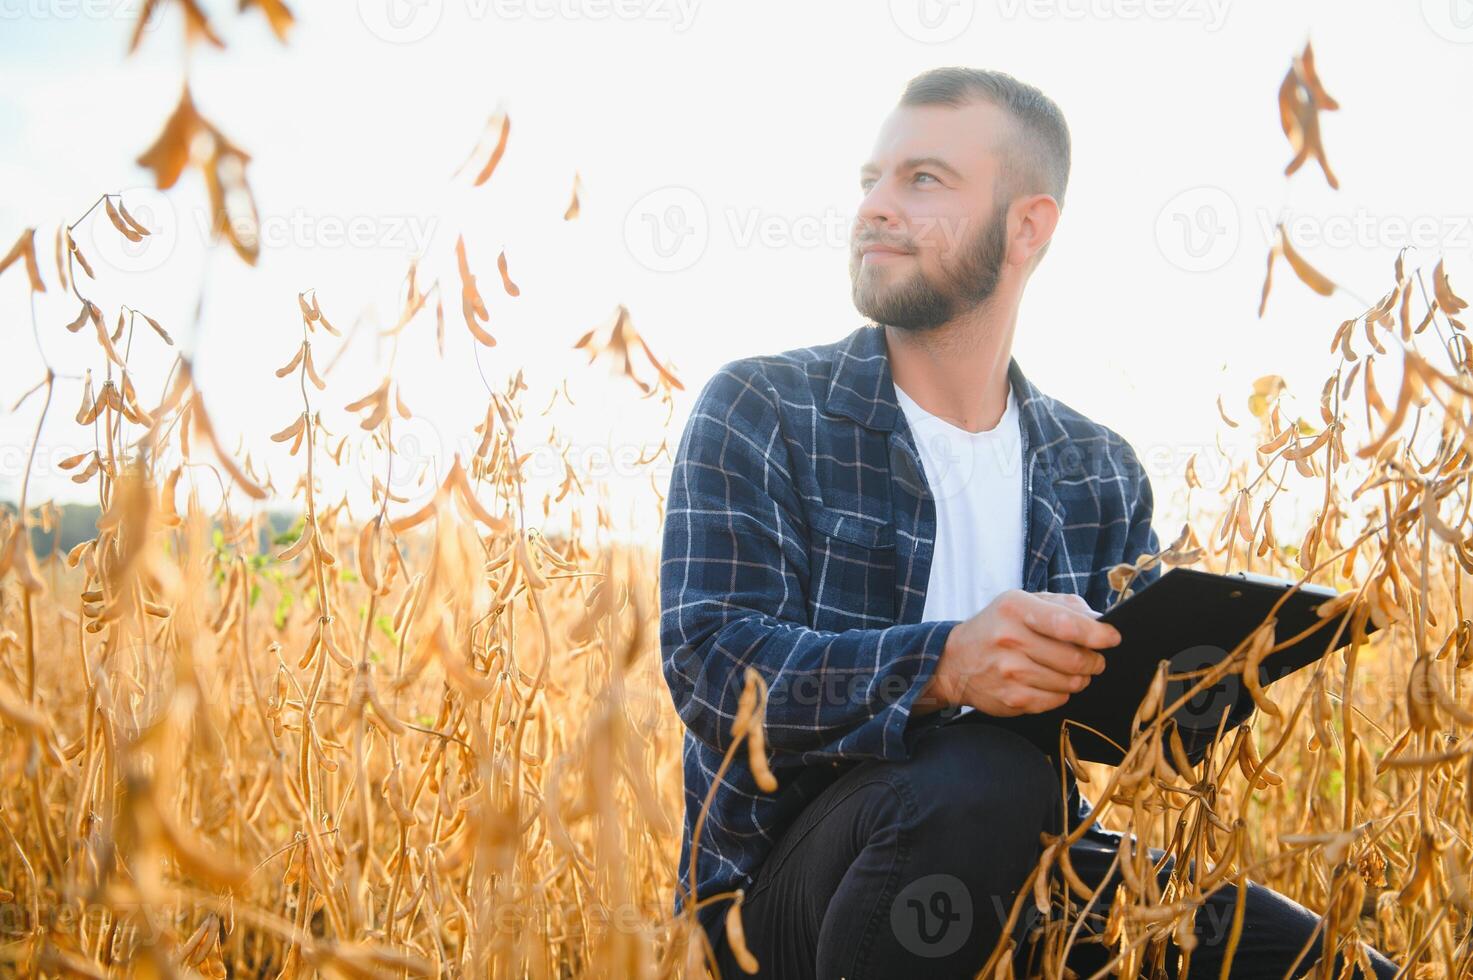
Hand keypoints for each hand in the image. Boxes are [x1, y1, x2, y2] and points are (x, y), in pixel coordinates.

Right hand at [914, 590, 1120, 716]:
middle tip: (1094, 659)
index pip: (1066, 624)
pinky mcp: (1012, 699)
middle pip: (1075, 659)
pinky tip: (1050, 682)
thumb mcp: (1022, 602)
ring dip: (1080, 678)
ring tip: (1072, 671)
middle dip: (1094, 661)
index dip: (1097, 634)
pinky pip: (1057, 700)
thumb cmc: (997, 627)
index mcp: (1015, 608)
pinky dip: (1062, 693)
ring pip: (1070, 683)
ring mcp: (1010, 672)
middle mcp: (1010, 639)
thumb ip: (1063, 606)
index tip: (1113, 638)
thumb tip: (1100, 621)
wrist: (954, 662)